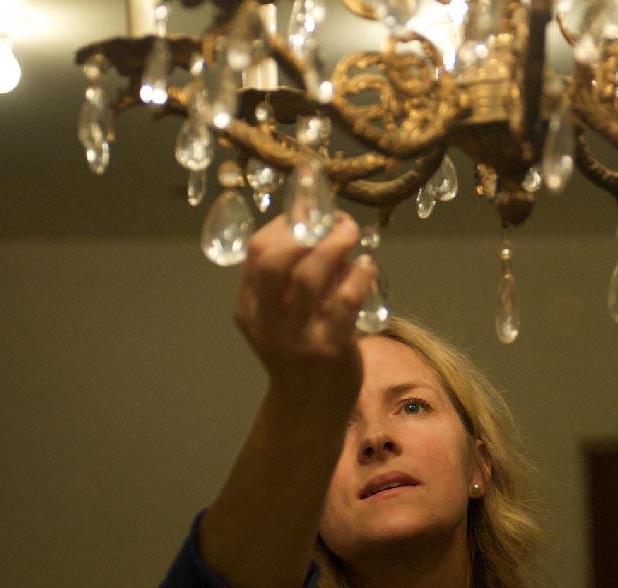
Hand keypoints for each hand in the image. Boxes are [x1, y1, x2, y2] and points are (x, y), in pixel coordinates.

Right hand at [233, 212, 374, 418]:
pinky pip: (345, 301)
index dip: (286, 222)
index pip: (257, 252)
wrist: (308, 409)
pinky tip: (367, 265)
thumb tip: (330, 226)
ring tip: (353, 234)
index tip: (313, 209)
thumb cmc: (298, 352)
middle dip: (307, 230)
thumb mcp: (280, 317)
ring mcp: (298, 336)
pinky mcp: (331, 349)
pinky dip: (359, 275)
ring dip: (335, 246)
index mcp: (249, 307)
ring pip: (309, 278)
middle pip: (275, 261)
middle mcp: (268, 321)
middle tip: (337, 220)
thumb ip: (297, 278)